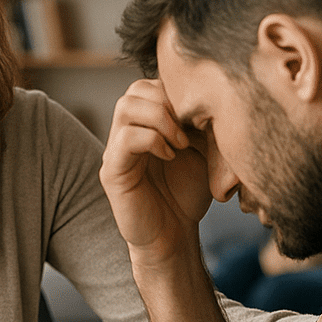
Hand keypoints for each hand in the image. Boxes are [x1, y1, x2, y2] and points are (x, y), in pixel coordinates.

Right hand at [99, 78, 213, 267]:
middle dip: (168, 102)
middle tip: (189, 129)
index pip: (150, 85)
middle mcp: (124, 133)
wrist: (174, 237)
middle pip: (134, 90)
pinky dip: (152, 140)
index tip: (199, 119)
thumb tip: (210, 95)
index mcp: (143, 125)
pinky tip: (170, 156)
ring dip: (160, 118)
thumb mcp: (202, 151)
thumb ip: (198, 123)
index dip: (175, 93)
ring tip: (180, 143)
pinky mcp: (111, 172)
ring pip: (126, 107)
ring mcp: (115, 151)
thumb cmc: (187, 195)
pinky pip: (124, 139)